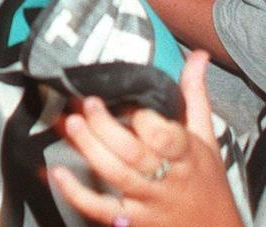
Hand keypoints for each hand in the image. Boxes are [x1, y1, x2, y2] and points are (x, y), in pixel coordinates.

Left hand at [51, 52, 242, 226]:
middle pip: (134, 154)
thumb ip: (195, 93)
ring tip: (71, 124)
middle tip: (88, 102)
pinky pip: (101, 209)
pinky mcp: (131, 221)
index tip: (132, 102)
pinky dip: (77, 192)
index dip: (147, 121)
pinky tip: (58, 171)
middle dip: (107, 127)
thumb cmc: (207, 182)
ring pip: (116, 176)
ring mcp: (147, 201)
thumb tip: (199, 55)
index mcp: (186, 154)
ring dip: (90, 149)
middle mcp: (166, 178)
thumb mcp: (206, 137)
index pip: (167, 138)